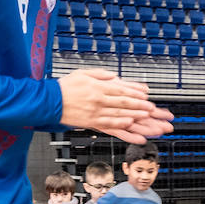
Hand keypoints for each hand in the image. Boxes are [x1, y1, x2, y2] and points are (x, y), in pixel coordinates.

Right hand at [58, 69, 173, 142]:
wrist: (49, 101)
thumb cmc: (65, 87)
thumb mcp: (83, 73)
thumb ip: (101, 75)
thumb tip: (115, 76)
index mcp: (98, 87)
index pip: (122, 90)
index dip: (136, 93)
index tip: (147, 95)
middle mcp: (99, 100)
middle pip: (125, 103)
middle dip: (142, 106)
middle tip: (155, 110)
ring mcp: (97, 113)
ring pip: (121, 116)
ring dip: (137, 118)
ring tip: (150, 120)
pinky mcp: (92, 123)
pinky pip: (111, 127)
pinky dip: (124, 129)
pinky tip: (134, 130)